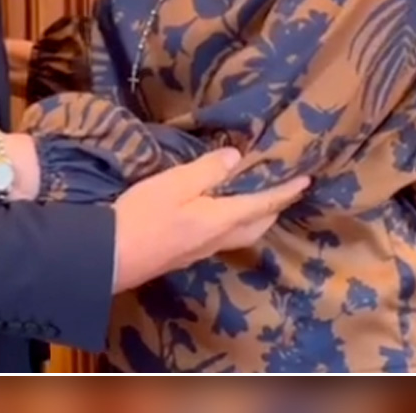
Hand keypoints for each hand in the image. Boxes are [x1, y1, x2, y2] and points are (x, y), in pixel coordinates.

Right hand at [110, 149, 308, 291]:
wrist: (110, 256)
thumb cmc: (143, 215)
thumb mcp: (175, 183)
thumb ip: (208, 171)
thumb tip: (238, 159)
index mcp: (220, 219)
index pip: (262, 204)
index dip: (284, 191)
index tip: (306, 181)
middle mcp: (217, 238)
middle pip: (257, 225)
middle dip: (274, 208)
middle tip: (284, 192)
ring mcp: (200, 250)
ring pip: (241, 234)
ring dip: (256, 218)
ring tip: (258, 202)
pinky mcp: (185, 253)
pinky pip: (224, 237)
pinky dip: (235, 223)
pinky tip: (221, 215)